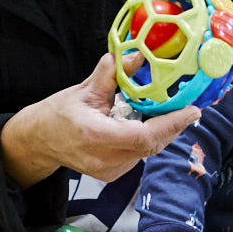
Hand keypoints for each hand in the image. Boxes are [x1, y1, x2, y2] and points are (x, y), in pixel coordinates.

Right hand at [0, 53, 201, 186]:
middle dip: (173, 126)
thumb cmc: (58, 114)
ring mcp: (109, 171)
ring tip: (170, 111)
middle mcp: (104, 159)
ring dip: (162, 132)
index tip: (192, 111)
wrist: (40, 141)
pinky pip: (139, 155)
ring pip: (148, 151)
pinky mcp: (112, 174)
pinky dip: (148, 139)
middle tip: (189, 107)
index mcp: (96, 136)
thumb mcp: (83, 90)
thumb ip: (111, 73)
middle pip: (151, 145)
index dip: (172, 124)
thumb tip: (136, 56)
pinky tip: (149, 124)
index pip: (144, 136)